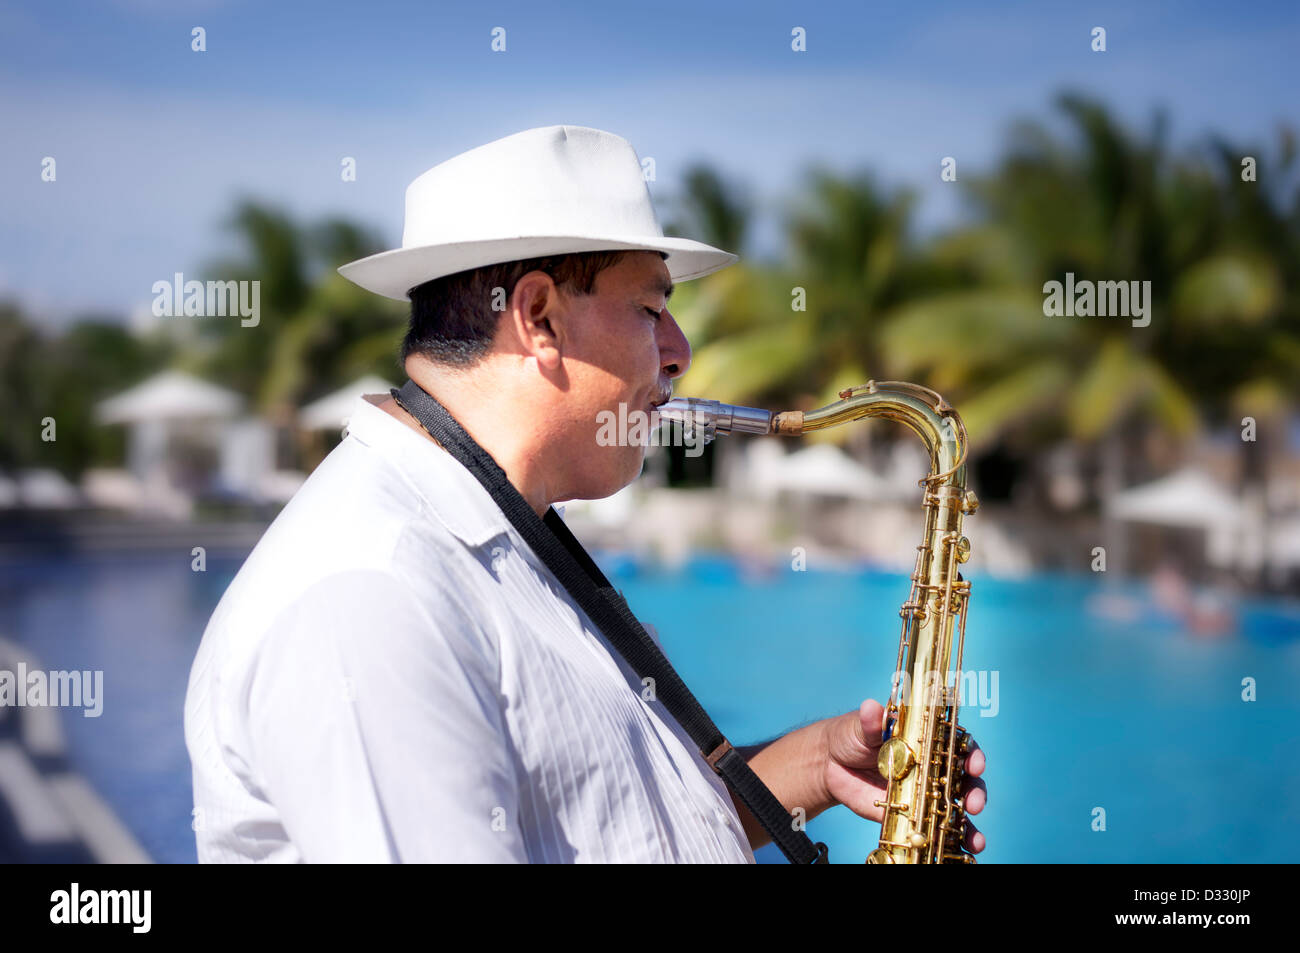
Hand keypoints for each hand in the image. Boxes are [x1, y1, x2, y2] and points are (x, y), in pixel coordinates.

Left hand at [821, 699, 986, 855]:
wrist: (829, 764)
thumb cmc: (852, 735)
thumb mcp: (861, 726)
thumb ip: (871, 721)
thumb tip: (871, 708)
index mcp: (925, 738)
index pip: (956, 744)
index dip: (970, 753)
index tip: (974, 764)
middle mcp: (931, 765)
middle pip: (963, 778)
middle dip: (974, 791)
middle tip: (974, 803)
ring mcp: (923, 791)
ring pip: (955, 807)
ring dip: (969, 824)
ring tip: (974, 839)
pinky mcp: (910, 814)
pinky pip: (933, 827)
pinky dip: (950, 840)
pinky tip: (962, 851)